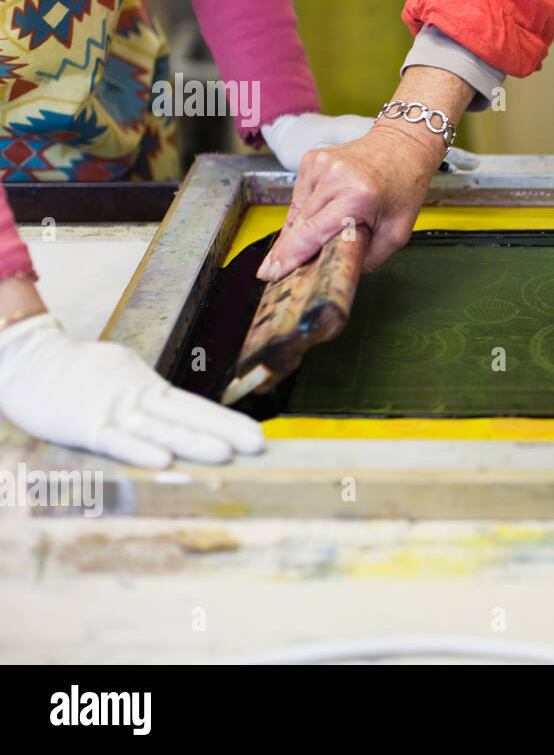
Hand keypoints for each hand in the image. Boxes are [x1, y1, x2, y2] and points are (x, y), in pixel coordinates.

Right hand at [0, 314, 264, 467]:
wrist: (27, 358)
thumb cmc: (77, 371)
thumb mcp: (122, 373)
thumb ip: (148, 393)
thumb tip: (176, 409)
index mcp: (148, 386)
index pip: (195, 407)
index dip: (226, 421)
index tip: (256, 435)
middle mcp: (137, 397)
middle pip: (188, 417)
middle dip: (225, 432)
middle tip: (259, 446)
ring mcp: (113, 410)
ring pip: (160, 429)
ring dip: (192, 442)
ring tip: (226, 454)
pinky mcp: (85, 425)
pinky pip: (116, 441)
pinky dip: (140, 450)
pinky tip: (164, 462)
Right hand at [259, 67, 474, 278]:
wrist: (402, 146)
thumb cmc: (403, 189)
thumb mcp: (396, 234)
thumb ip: (366, 258)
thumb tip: (337, 274)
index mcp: (358, 196)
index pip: (313, 232)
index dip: (291, 256)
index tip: (273, 273)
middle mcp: (335, 177)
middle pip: (300, 224)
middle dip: (287, 251)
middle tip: (273, 273)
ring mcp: (320, 165)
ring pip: (296, 211)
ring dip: (294, 233)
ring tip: (290, 252)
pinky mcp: (312, 160)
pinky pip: (300, 196)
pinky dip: (303, 212)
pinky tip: (311, 222)